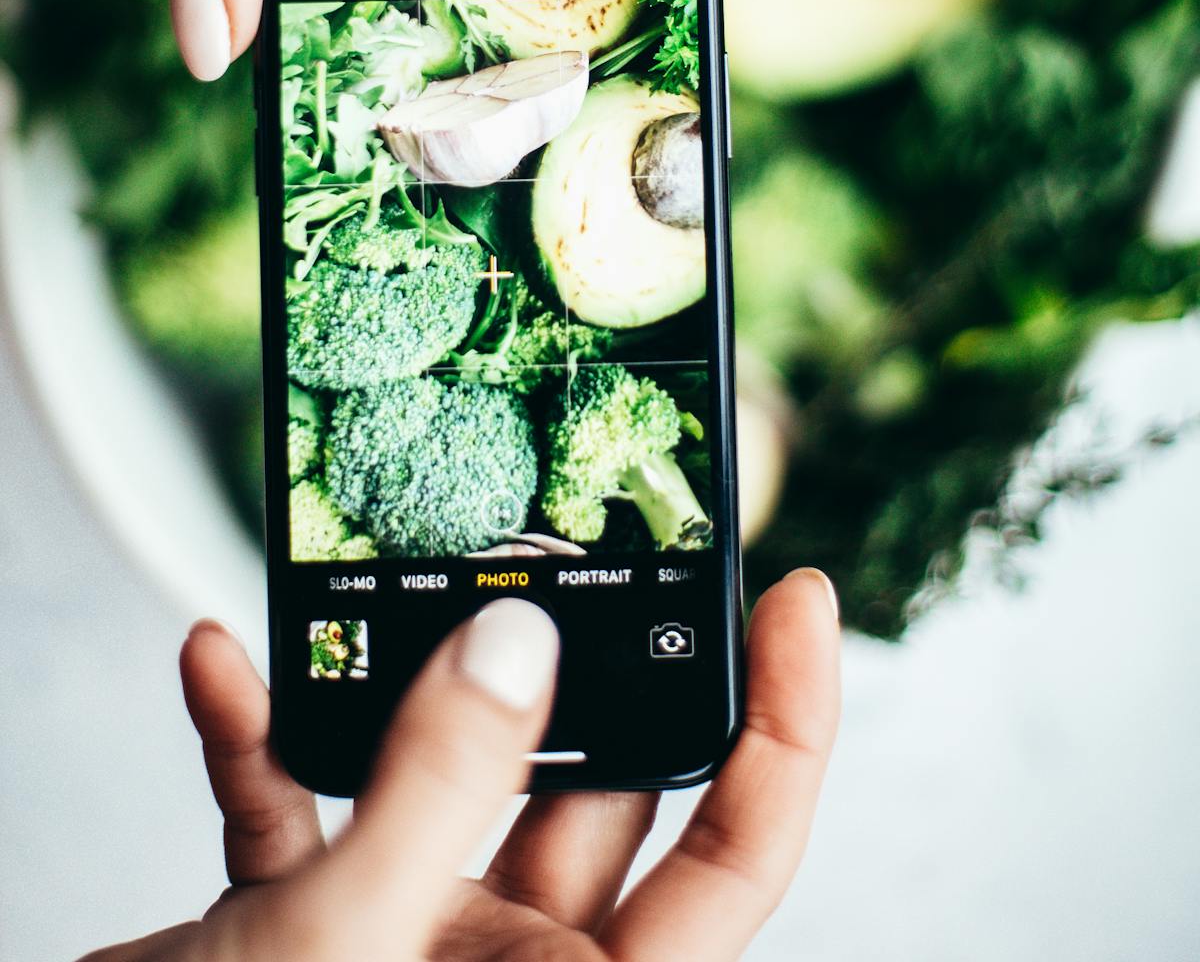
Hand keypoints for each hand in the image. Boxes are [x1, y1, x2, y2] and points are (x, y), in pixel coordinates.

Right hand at [81, 572, 838, 960]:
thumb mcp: (345, 942)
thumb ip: (439, 789)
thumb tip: (524, 646)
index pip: (736, 860)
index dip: (790, 730)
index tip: (796, 597)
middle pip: (593, 789)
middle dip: (576, 664)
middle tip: (586, 536)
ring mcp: (410, 945)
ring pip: (449, 778)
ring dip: (402, 686)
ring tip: (401, 582)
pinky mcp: (308, 924)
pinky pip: (309, 807)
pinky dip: (270, 737)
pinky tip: (224, 663)